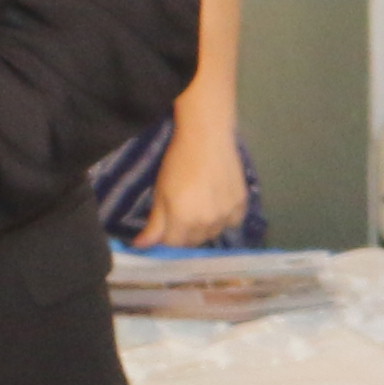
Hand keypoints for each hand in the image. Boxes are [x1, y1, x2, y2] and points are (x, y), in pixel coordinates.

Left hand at [128, 114, 252, 248]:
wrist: (208, 138)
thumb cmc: (178, 162)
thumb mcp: (160, 192)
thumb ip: (154, 223)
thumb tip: (141, 246)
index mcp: (184, 220)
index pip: (174, 245)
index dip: (166, 236)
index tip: (164, 224)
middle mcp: (208, 223)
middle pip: (194, 242)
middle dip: (184, 233)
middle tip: (180, 213)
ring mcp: (227, 215)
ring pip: (213, 233)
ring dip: (204, 228)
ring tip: (199, 208)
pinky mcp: (242, 205)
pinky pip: (232, 223)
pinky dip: (223, 219)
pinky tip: (217, 204)